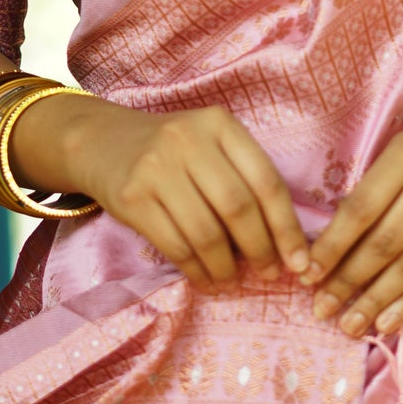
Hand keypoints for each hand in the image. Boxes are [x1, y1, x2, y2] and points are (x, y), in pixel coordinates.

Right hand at [20, 93, 309, 292]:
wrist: (102, 141)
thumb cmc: (173, 149)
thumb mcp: (211, 143)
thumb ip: (245, 176)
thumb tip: (285, 242)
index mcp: (220, 124)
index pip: (266, 181)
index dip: (287, 227)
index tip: (300, 261)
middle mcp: (188, 140)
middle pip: (238, 208)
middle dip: (260, 249)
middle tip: (270, 274)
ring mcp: (157, 168)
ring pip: (206, 232)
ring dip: (226, 267)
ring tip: (233, 279)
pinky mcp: (132, 198)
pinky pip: (174, 245)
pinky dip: (196, 270)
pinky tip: (206, 278)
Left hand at [303, 117, 402, 338]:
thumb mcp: (400, 155)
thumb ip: (371, 193)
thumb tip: (329, 252)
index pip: (363, 207)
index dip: (333, 245)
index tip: (308, 274)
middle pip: (387, 240)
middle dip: (349, 279)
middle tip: (322, 308)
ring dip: (378, 299)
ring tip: (351, 324)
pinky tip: (388, 320)